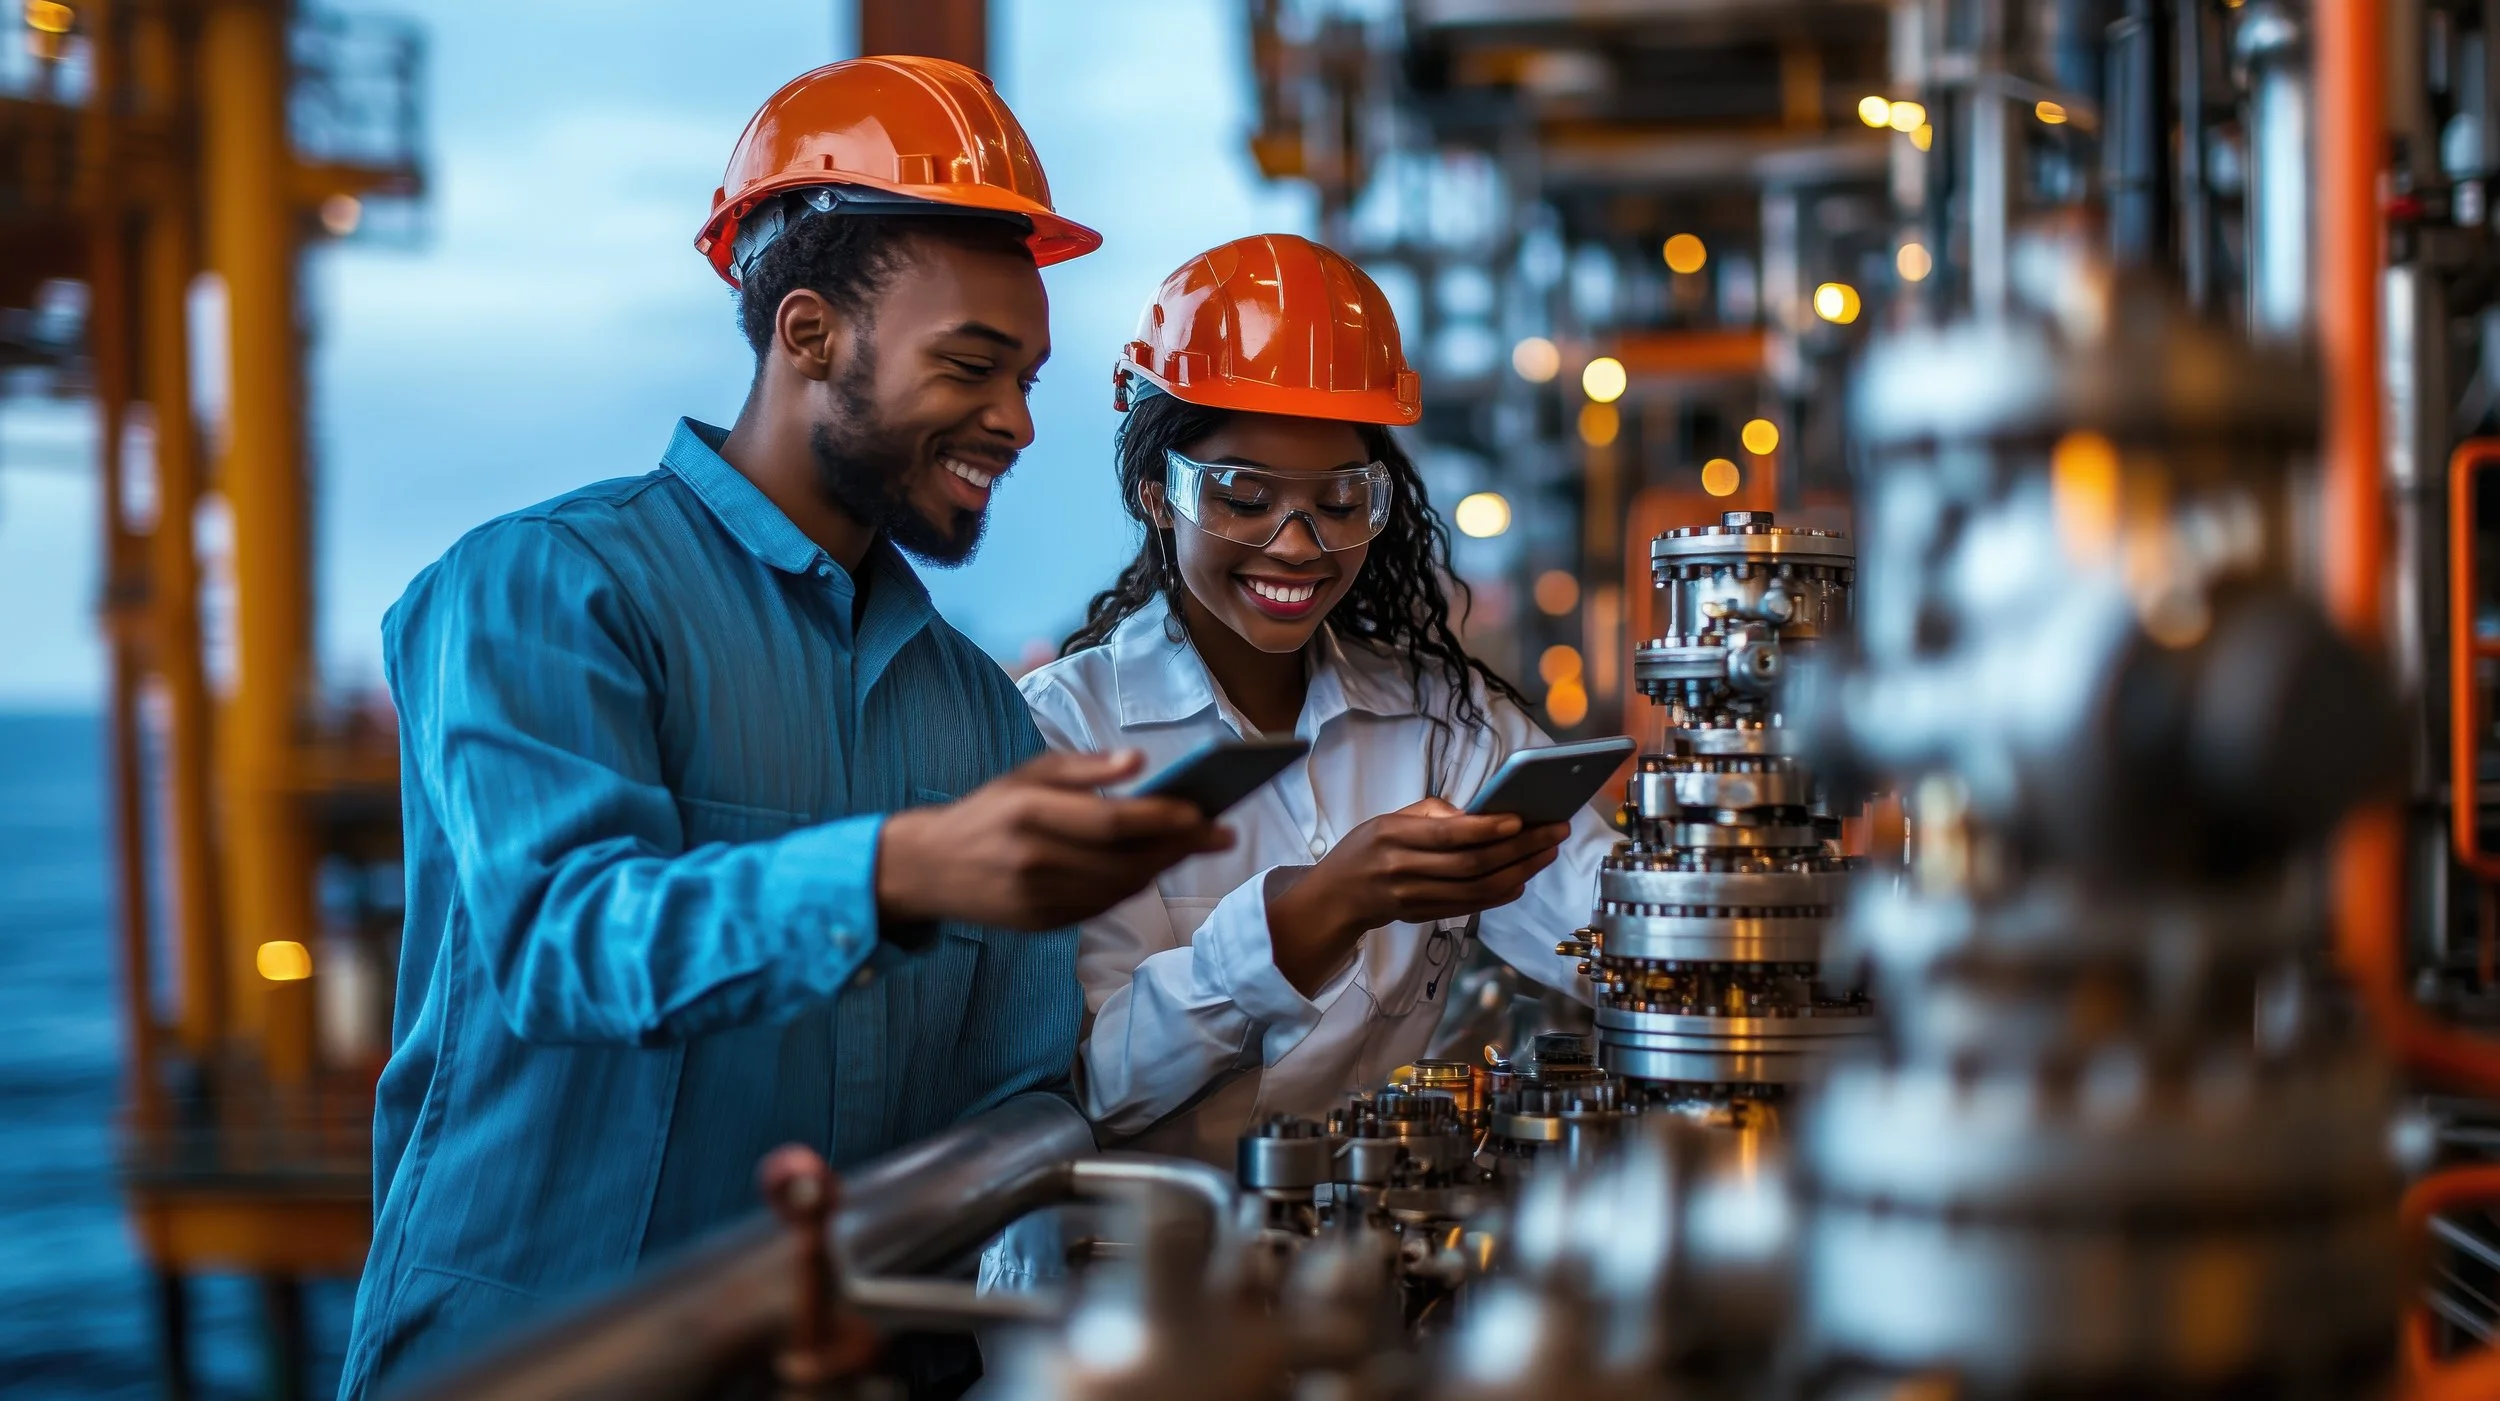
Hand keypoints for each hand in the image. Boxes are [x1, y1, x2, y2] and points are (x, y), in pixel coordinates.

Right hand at [876, 750, 1232, 930]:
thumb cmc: (987, 811)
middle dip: (1181, 847)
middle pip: (1126, 860)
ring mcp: (1038, 900)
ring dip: (1163, 867)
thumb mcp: (1026, 774)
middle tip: (1223, 833)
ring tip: (1192, 845)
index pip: (1112, 821)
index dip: (1164, 819)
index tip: (1205, 812)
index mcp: (1028, 813)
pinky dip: (1133, 886)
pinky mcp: (1042, 925)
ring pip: (1121, 889)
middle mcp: (1033, 861)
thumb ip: (1083, 768)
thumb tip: (1138, 762)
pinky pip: (1103, 907)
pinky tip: (1152, 865)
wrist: (928, 870)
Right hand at [1264, 798, 1568, 993]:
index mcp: (1392, 836)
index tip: (1521, 819)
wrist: (1337, 898)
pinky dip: (1502, 893)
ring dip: (1520, 871)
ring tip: (1547, 853)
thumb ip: (1433, 815)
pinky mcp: (1424, 916)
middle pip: (1471, 864)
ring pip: (1477, 890)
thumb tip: (1482, 814)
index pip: (1446, 834)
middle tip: (1554, 832)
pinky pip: (1471, 907)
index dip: (1485, 829)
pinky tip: (1524, 878)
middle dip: (1519, 848)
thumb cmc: (1367, 849)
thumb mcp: (1388, 819)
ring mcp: (1414, 898)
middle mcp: (1403, 870)